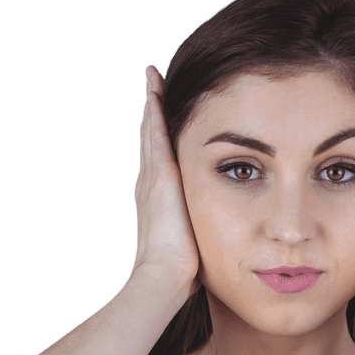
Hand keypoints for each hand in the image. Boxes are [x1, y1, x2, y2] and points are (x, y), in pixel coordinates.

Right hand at [130, 65, 201, 299]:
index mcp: (157, 202)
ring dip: (151, 105)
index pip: (158, 164)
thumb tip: (205, 254)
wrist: (164, 276)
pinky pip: (154, 132)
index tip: (160, 124)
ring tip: (152, 79)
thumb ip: (195, 240)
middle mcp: (149, 185)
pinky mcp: (159, 174)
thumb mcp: (189, 250)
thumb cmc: (179, 273)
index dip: (158, 143)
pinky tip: (155, 89)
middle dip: (152, 116)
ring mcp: (151, 178)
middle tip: (152, 89)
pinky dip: (153, 110)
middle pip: (150, 142)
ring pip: (150, 132)